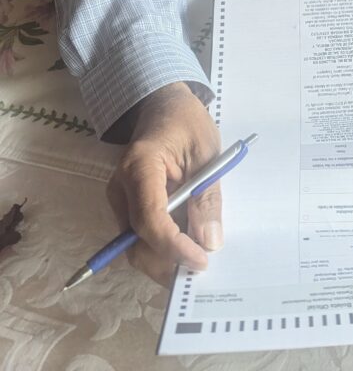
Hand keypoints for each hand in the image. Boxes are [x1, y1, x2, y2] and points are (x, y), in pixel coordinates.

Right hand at [106, 82, 221, 285]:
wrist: (163, 106)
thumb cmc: (187, 122)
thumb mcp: (207, 153)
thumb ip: (207, 197)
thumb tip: (210, 242)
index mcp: (140, 166)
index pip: (149, 219)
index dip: (174, 247)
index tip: (202, 261)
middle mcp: (120, 187)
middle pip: (137, 241)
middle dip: (168, 262)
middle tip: (203, 269)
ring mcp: (120, 199)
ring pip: (136, 246)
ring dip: (165, 261)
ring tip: (197, 262)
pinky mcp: (126, 207)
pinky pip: (140, 238)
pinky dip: (161, 250)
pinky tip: (186, 251)